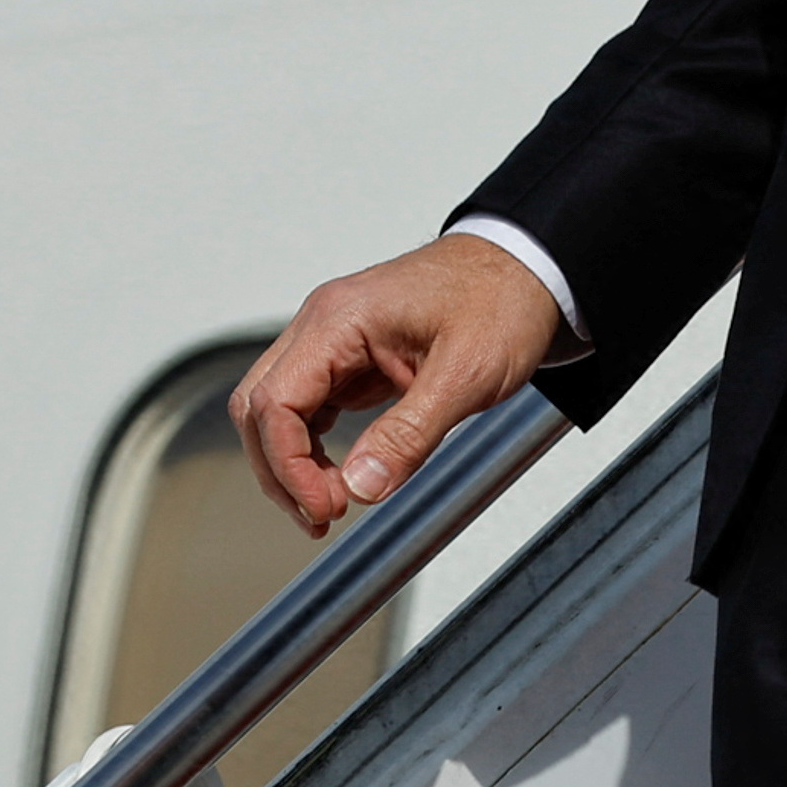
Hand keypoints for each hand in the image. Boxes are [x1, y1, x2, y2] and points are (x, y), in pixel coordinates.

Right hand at [232, 236, 564, 538]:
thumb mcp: (466, 375)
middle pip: (258, 406)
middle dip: (279, 470)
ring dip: (291, 463)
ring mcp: (334, 340)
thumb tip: (361, 486)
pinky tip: (339, 476)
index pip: (275, 402)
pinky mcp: (352, 357)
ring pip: (277, 409)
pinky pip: (310, 406)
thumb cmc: (502, 301)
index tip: (328, 506)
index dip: (290, 466)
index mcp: (339, 319)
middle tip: (321, 515)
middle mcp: (324, 324)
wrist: (528, 270)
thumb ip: (409, 434)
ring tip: (328, 506)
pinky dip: (313, 447)